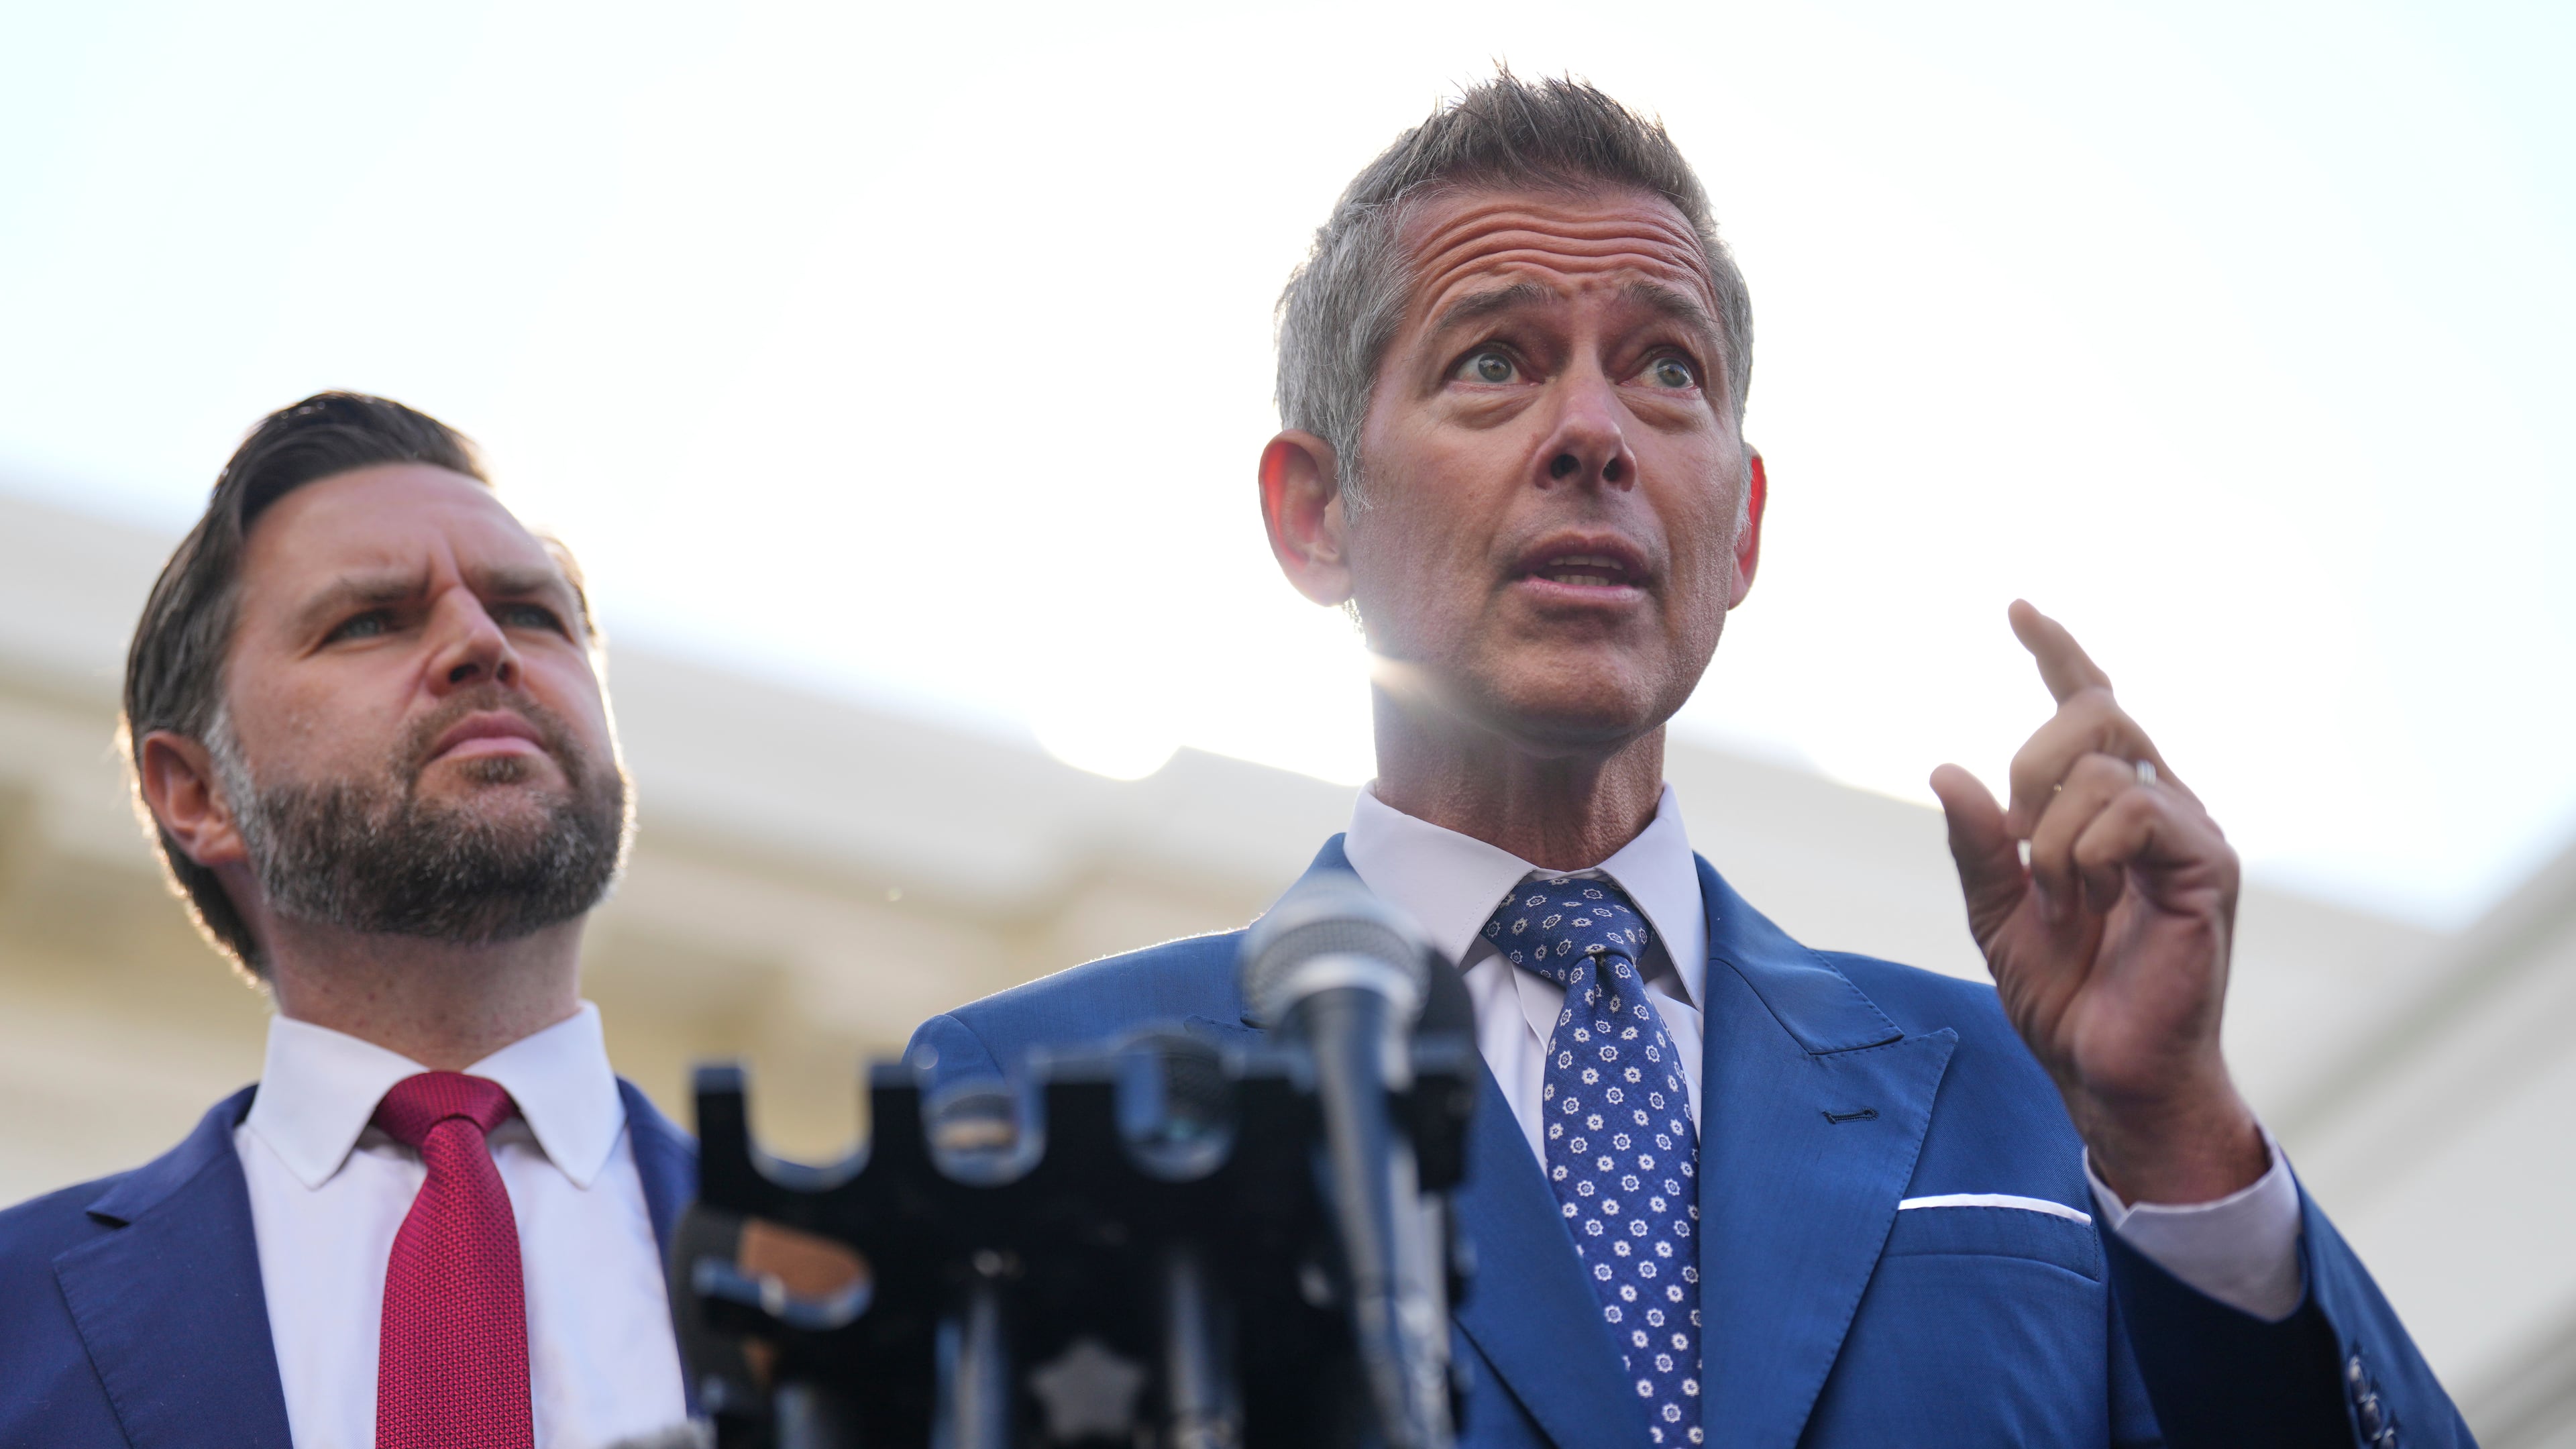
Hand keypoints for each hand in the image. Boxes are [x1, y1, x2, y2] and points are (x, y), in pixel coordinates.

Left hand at [1929, 602, 2267, 1205]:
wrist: (2108, 1074)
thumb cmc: (2066, 998)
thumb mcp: (1995, 913)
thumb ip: (1976, 845)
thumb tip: (1946, 771)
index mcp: (2111, 809)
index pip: (2090, 706)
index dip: (2058, 654)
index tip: (2018, 609)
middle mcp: (2160, 805)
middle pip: (2094, 712)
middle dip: (2032, 762)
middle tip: (2021, 843)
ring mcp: (2191, 831)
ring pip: (2104, 763)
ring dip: (2052, 833)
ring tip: (2062, 899)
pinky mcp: (2209, 865)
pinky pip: (2134, 809)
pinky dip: (2086, 850)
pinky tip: (2088, 898)